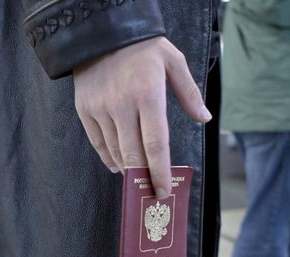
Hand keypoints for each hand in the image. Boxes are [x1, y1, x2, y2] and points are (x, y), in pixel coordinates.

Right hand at [74, 37, 210, 198]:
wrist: (100, 31)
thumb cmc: (142, 47)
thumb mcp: (172, 60)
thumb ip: (189, 92)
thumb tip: (204, 118)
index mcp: (147, 95)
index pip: (155, 144)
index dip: (160, 172)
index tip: (164, 189)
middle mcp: (122, 105)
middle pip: (134, 155)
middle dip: (144, 178)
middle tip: (152, 193)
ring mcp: (101, 109)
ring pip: (115, 152)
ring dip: (128, 169)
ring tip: (138, 178)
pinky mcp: (85, 110)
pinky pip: (98, 143)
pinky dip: (109, 158)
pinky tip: (119, 166)